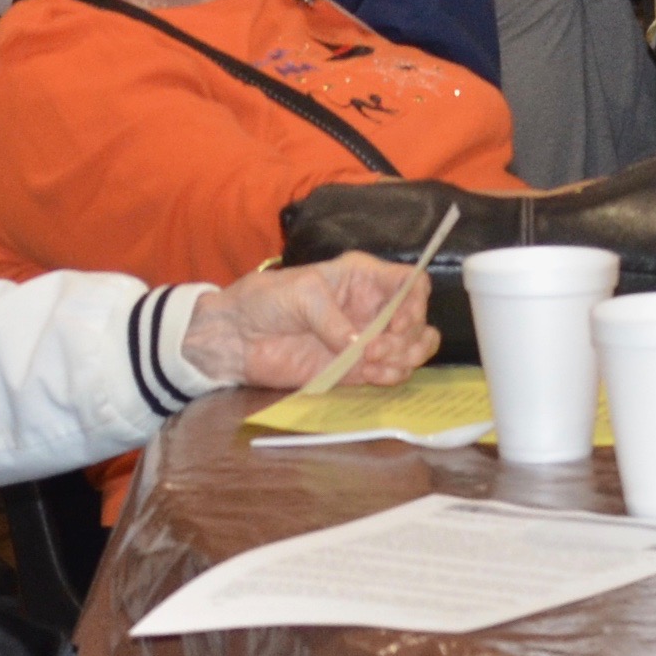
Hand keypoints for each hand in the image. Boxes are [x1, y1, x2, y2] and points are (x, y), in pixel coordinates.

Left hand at [185, 253, 432, 388]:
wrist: (236, 338)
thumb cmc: (265, 301)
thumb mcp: (301, 294)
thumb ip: (332, 319)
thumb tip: (360, 346)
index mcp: (363, 279)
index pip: (412, 283)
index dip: (416, 303)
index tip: (399, 323)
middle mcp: (372, 308)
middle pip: (419, 321)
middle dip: (408, 338)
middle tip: (375, 351)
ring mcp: (367, 340)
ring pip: (413, 349)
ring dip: (404, 359)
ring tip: (373, 366)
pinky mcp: (356, 369)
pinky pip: (391, 373)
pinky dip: (390, 376)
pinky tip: (369, 376)